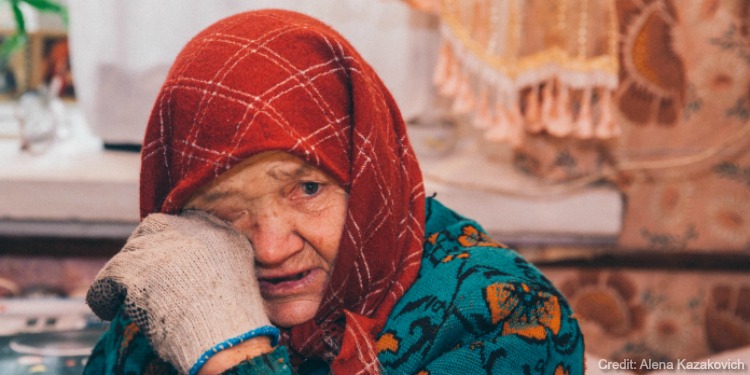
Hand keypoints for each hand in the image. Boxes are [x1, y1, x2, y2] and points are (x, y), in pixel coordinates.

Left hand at [86, 210, 276, 374]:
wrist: (223, 335)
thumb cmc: (232, 314)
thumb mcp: (239, 269)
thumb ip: (217, 254)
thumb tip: (192, 260)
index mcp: (214, 228)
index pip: (180, 221)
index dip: (168, 242)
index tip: (166, 264)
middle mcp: (184, 230)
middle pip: (150, 231)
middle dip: (144, 255)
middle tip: (144, 281)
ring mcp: (156, 248)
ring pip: (126, 256)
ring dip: (125, 278)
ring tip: (127, 301)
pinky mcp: (131, 270)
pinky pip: (106, 280)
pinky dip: (104, 297)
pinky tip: (111, 311)